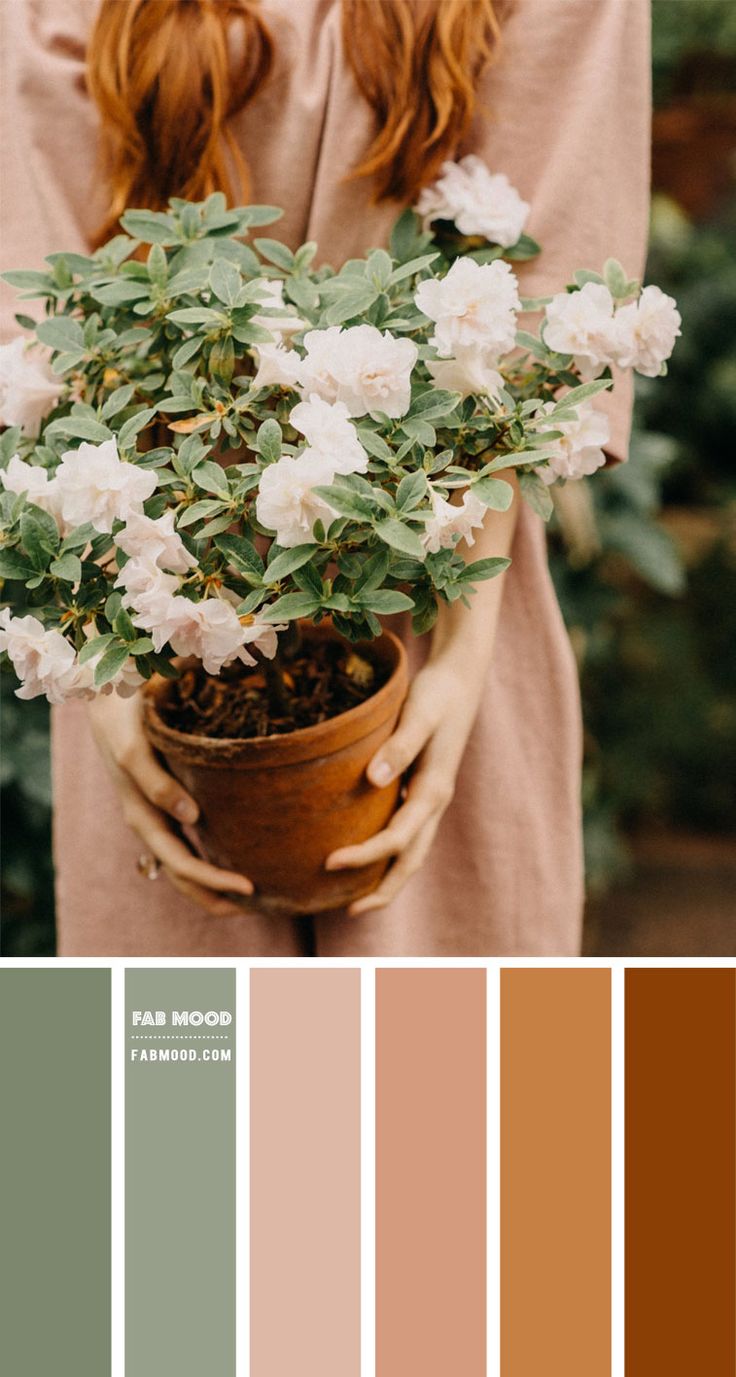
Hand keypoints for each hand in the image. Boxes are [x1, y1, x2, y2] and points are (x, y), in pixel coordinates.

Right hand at [88, 690, 253, 916]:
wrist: (107, 694)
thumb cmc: (123, 717)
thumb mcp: (134, 747)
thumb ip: (156, 784)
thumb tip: (191, 817)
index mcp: (142, 815)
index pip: (181, 863)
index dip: (212, 881)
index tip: (249, 887)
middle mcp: (149, 821)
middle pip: (183, 873)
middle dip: (216, 894)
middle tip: (258, 901)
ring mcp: (155, 814)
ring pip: (183, 862)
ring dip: (212, 883)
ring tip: (249, 895)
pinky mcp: (163, 800)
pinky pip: (185, 839)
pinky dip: (207, 857)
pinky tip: (233, 859)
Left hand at [325, 659, 481, 914]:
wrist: (461, 676)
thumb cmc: (437, 693)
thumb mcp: (419, 714)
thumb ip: (399, 746)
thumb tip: (374, 780)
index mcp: (434, 790)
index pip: (397, 838)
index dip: (365, 855)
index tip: (330, 862)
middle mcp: (435, 800)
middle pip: (411, 858)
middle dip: (383, 888)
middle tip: (349, 910)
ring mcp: (431, 796)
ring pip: (411, 849)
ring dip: (387, 875)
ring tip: (355, 897)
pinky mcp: (423, 787)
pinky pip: (406, 830)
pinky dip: (389, 850)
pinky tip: (365, 850)